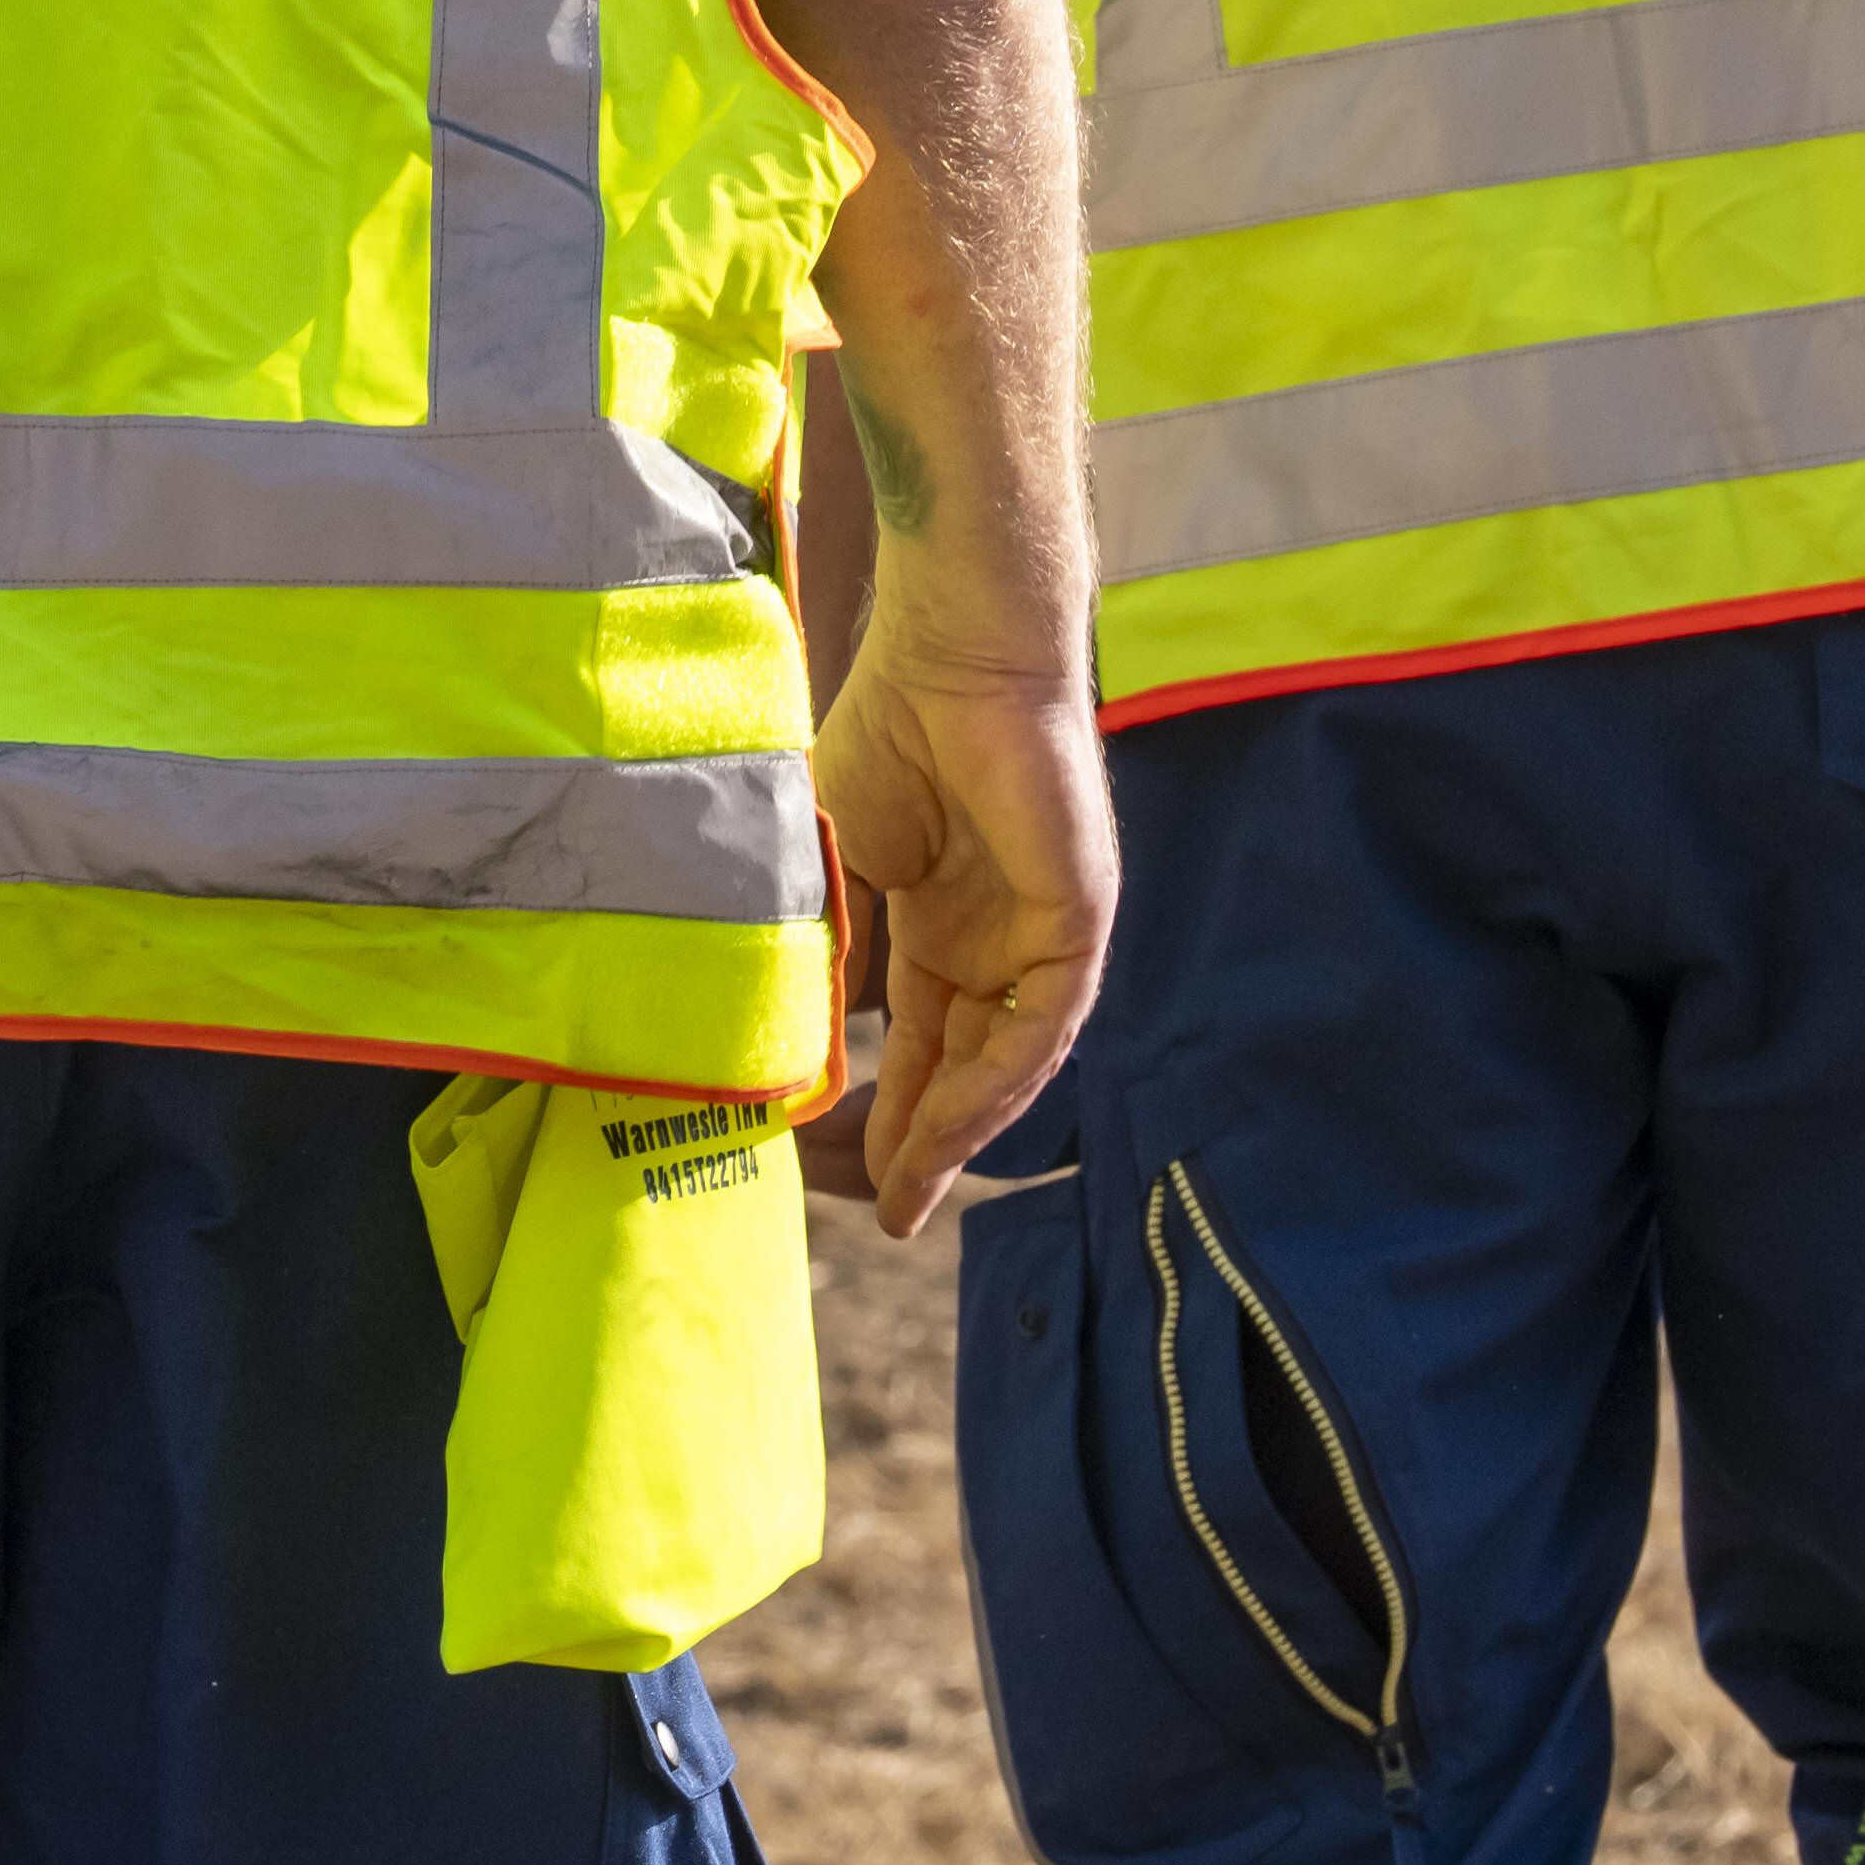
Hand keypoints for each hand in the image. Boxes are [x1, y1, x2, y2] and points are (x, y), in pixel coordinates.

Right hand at [801, 627, 1114, 1238]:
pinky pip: (1043, 1025)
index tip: (856, 1177)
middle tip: (889, 1215)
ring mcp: (1042, 928)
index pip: (924, 1037)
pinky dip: (997, 1083)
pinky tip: (950, 1128)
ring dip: (960, 1130)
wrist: (947, 649)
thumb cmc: (886, 726)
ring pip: (1008, 1059)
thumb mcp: (833, 863)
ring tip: (912, 1194)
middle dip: (928, 1141)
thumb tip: (786, 1042)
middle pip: (967, 1063)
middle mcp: (998, 934)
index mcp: (942, 918)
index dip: (894, 1108)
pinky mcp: (1078, 917)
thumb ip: (826, 948)